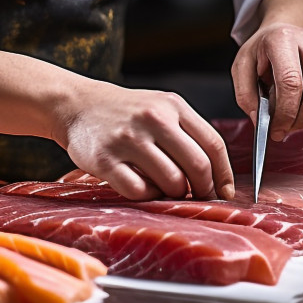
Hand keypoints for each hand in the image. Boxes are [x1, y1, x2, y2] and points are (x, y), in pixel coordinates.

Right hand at [51, 79, 234, 201]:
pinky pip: (140, 190)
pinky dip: (147, 195)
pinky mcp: (105, 159)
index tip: (224, 192)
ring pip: (172, 182)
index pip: (213, 144)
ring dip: (174, 193)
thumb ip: (188, 134)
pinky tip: (142, 185)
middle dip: (203, 189)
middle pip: (197, 166)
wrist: (78, 104)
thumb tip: (216, 179)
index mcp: (173, 105)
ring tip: (165, 188)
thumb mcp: (161, 108)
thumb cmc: (127, 112)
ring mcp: (128, 138)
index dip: (224, 175)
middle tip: (197, 197)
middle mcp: (153, 118)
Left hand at [231, 0, 302, 138]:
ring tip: (294, 117)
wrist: (283, 34)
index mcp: (282, 38)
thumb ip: (246, 95)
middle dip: (301, 119)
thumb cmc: (262, 52)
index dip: (286, 112)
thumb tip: (261, 121)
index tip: (276, 130)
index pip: (291, 81)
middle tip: (285, 128)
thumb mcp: (241, 68)